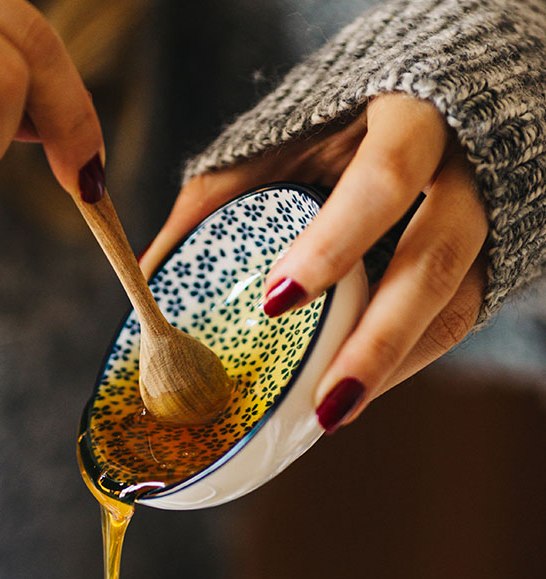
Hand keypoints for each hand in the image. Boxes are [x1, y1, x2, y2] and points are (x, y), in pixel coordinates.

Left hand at [143, 93, 488, 432]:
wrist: (433, 107)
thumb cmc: (338, 126)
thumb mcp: (278, 142)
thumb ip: (216, 201)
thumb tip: (148, 274)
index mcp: (409, 121)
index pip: (386, 178)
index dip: (337, 241)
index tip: (276, 300)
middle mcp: (462, 173)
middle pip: (438, 259)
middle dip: (380, 338)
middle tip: (323, 404)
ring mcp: (485, 221)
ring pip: (455, 305)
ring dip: (393, 367)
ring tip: (332, 413)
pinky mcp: (488, 260)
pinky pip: (455, 321)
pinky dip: (403, 361)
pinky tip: (356, 389)